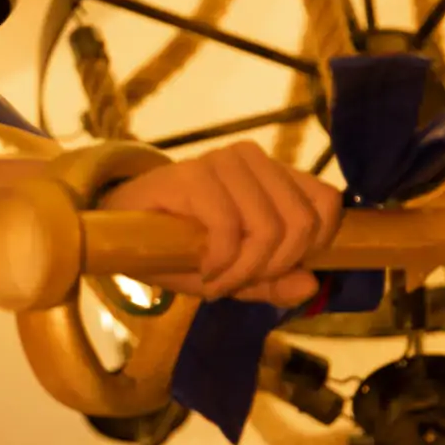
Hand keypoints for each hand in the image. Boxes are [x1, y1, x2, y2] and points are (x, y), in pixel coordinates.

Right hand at [99, 141, 344, 305]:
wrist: (118, 228)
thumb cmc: (179, 247)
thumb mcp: (233, 274)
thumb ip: (273, 282)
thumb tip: (310, 285)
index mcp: (273, 175)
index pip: (326, 203)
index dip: (312, 246)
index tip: (276, 269)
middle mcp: (254, 159)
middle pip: (301, 223)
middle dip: (272, 267)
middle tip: (238, 281)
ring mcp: (223, 162)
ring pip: (268, 229)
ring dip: (242, 271)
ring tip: (217, 279)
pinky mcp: (193, 173)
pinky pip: (229, 229)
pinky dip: (219, 263)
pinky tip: (202, 271)